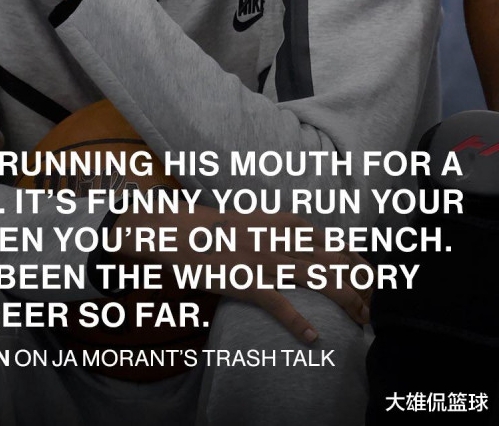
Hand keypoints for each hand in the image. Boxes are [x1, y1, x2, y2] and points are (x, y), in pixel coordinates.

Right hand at [113, 205, 371, 344]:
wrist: (184, 231)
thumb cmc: (219, 228)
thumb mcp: (258, 219)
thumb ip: (283, 230)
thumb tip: (308, 242)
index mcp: (286, 223)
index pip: (335, 242)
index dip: (359, 263)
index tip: (374, 280)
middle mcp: (282, 239)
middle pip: (335, 262)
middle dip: (361, 285)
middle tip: (374, 306)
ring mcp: (267, 261)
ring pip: (319, 280)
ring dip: (345, 302)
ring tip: (361, 321)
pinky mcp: (249, 281)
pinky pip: (280, 304)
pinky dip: (299, 322)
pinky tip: (313, 337)